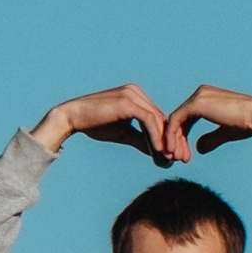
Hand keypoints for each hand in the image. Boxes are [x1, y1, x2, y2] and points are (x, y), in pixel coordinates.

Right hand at [33, 83, 176, 163]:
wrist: (71, 117)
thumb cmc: (94, 124)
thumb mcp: (124, 134)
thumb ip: (142, 140)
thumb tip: (160, 153)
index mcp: (136, 96)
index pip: (158, 118)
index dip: (168, 138)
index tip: (175, 157)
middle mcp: (136, 92)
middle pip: (161, 118)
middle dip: (173, 140)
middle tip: (181, 160)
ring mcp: (132, 94)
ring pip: (157, 120)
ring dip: (166, 141)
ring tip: (171, 159)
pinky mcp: (127, 101)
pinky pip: (148, 121)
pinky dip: (156, 137)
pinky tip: (160, 152)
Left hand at [163, 84, 251, 157]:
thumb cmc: (247, 124)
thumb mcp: (225, 132)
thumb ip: (211, 138)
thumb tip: (198, 148)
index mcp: (207, 97)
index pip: (187, 117)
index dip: (182, 137)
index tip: (184, 155)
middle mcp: (201, 93)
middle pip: (180, 118)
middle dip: (176, 140)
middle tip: (176, 158)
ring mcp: (198, 96)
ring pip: (176, 120)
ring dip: (173, 140)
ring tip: (175, 158)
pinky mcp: (196, 104)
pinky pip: (176, 120)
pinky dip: (172, 136)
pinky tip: (174, 150)